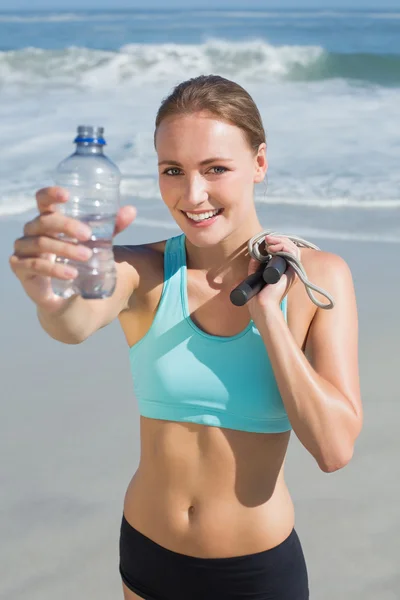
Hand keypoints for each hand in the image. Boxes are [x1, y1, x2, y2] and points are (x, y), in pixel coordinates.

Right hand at [9, 186, 136, 312]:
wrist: (68, 296)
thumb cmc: (78, 260)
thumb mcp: (97, 242)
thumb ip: (112, 227)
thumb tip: (132, 210)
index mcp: (48, 219)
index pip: (43, 200)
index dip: (50, 194)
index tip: (67, 195)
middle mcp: (32, 231)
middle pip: (44, 221)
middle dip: (67, 225)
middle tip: (88, 235)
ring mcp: (24, 249)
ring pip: (41, 243)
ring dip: (64, 249)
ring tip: (86, 257)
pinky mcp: (20, 268)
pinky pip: (34, 265)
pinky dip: (54, 269)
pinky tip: (71, 274)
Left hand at [246, 234, 300, 316]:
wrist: (261, 305)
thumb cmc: (257, 297)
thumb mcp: (255, 276)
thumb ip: (255, 266)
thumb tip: (255, 256)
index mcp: (283, 271)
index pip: (285, 250)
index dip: (277, 242)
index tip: (265, 241)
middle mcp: (290, 270)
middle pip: (290, 247)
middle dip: (278, 239)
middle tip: (267, 239)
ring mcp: (293, 271)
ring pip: (293, 248)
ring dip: (280, 241)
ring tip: (269, 242)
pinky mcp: (294, 272)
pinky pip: (294, 253)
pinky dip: (284, 247)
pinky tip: (273, 248)